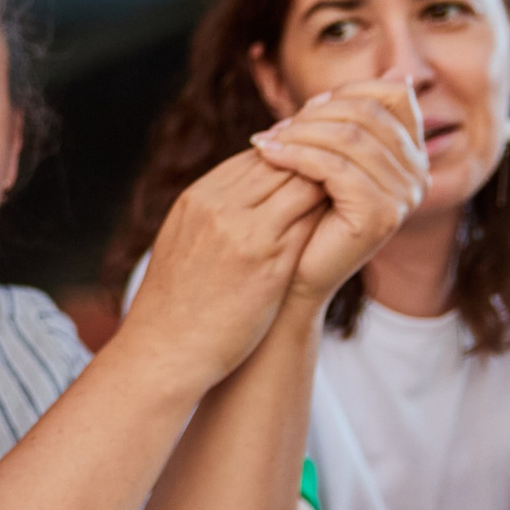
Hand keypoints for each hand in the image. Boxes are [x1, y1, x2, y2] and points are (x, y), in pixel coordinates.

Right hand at [123, 146, 328, 388]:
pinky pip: (311, 219)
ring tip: (345, 198)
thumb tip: (241, 198)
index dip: (286, 161)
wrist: (164, 352)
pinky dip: (329, 215)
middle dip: (310, 166)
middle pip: (280, 162)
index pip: (255, 156)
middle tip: (340, 177)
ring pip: (301, 184)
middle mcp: (219, 206)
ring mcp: (244, 231)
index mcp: (197, 198)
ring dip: (326, 187)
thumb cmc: (173, 306)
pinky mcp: (270, 260)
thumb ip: (211, 214)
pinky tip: (343, 223)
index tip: (307, 175)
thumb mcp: (181, 242)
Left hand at [250, 77, 430, 303]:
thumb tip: (396, 69)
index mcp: (411, 152)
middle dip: (314, 115)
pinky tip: (267, 155)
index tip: (303, 111)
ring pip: (349, 137)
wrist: (292, 277)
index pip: (391, 95)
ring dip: (300, 133)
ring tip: (264, 142)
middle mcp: (418, 171)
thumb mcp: (331, 159)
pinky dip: (297, 156)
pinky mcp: (381, 214)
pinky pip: (336, 168)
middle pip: (367, 112)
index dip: (345, 94)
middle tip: (274, 129)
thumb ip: (351, 120)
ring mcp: (405, 194)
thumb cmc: (306, 215)